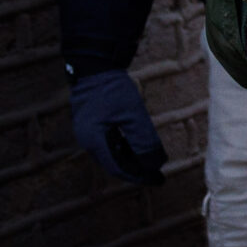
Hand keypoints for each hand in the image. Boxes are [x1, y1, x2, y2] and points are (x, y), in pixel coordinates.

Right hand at [68, 68, 166, 184]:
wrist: (94, 65)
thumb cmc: (113, 89)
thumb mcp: (133, 116)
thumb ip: (144, 141)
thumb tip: (155, 164)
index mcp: (93, 141)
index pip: (118, 168)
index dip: (139, 176)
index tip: (158, 180)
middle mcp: (87, 140)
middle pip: (114, 163)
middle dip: (137, 169)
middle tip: (158, 174)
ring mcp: (88, 132)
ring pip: (112, 153)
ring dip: (131, 159)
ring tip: (152, 162)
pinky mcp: (92, 124)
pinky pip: (108, 143)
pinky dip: (124, 148)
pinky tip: (139, 148)